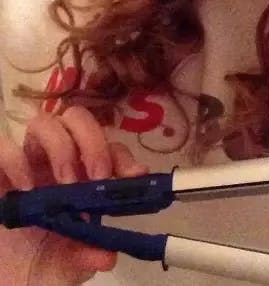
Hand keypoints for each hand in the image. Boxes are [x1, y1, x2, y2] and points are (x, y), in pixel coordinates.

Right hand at [0, 105, 148, 285]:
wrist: (5, 274)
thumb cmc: (40, 260)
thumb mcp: (67, 263)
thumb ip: (86, 255)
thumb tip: (108, 255)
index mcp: (81, 174)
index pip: (108, 147)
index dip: (122, 156)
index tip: (135, 177)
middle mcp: (54, 158)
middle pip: (78, 119)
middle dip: (92, 140)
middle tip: (96, 177)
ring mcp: (25, 160)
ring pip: (44, 121)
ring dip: (61, 146)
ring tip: (64, 184)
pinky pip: (3, 145)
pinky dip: (16, 159)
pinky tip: (25, 188)